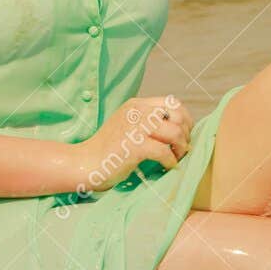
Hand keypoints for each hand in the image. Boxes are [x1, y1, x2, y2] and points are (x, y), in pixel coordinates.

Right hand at [72, 94, 194, 194]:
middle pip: (178, 116)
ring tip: (176, 157)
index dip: (185, 118)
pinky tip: (168, 166)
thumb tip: (180, 127)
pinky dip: (171, 161)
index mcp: (136, 104)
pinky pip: (165, 151)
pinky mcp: (135, 146)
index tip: (185, 133)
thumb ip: (148, 120)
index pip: (173, 103)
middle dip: (186, 133)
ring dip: (181, 148)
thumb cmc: (108, 149)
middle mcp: (137, 111)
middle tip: (182, 148)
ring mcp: (135, 127)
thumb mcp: (128, 124)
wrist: (84, 163)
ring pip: (175, 133)